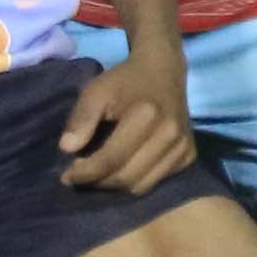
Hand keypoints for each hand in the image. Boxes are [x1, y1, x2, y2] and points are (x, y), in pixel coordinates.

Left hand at [55, 37, 196, 193]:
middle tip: (80, 177)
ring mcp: (183, 147)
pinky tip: (122, 169)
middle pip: (126, 178)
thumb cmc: (124, 80)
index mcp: (147, 115)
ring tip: (98, 175)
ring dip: (115, 186)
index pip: (110, 160)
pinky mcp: (189, 155)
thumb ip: (80, 118)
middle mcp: (170, 134)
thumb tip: (66, 149)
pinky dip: (135, 182)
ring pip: (141, 186)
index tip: (66, 175)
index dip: (85, 173)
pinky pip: (156, 182)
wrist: (163, 70)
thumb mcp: (95, 91)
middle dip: (97, 182)